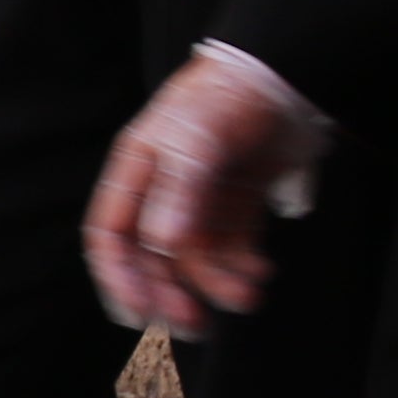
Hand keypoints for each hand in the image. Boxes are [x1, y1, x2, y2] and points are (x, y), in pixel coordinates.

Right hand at [83, 48, 324, 330]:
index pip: (110, 235)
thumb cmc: (229, 96)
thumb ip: (179, 194)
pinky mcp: (236, 203)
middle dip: (172, 293)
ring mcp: (201, 198)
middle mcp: (163, 190)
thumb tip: (161, 246)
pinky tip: (262, 270)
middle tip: (195, 323)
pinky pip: (232, 248)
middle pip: (153, 258)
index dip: (119, 277)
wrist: (287, 74)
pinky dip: (244, 267)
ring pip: (197, 258)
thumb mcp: (197, 141)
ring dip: (219, 283)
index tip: (140, 314)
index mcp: (138, 171)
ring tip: (248, 294)